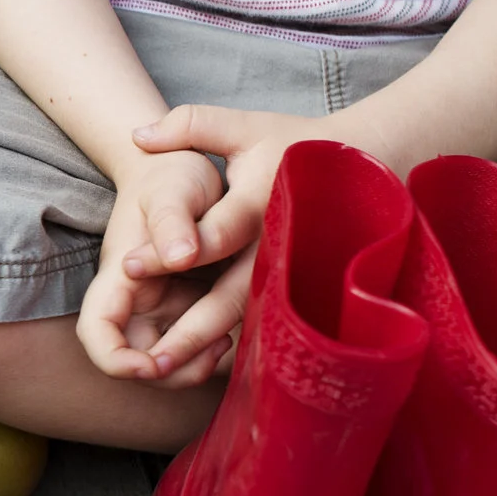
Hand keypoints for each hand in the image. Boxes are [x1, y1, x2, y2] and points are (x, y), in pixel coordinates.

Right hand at [76, 148, 225, 380]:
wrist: (179, 165)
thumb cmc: (170, 174)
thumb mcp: (172, 190)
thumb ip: (172, 223)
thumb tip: (179, 258)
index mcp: (119, 276)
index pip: (96, 333)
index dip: (115, 361)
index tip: (153, 365)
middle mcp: (134, 300)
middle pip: (132, 360)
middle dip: (167, 373)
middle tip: (213, 350)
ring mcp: (160, 307)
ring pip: (164, 362)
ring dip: (192, 367)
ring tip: (226, 342)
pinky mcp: (186, 308)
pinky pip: (190, 348)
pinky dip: (208, 353)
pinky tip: (233, 332)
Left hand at [107, 104, 358, 378]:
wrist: (369, 167)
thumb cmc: (297, 145)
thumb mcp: (245, 127)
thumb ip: (191, 126)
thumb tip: (138, 135)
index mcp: (262, 203)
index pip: (213, 233)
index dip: (171, 249)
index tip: (127, 266)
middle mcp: (278, 245)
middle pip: (228, 293)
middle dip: (186, 324)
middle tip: (142, 351)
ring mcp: (293, 274)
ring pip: (243, 318)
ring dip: (202, 346)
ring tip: (158, 368)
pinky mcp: (299, 291)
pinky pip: (260, 323)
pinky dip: (228, 346)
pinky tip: (195, 369)